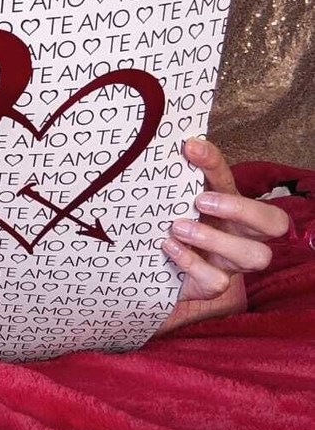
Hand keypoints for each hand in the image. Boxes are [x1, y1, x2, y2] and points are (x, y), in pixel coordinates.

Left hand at [153, 137, 289, 335]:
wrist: (157, 268)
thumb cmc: (174, 225)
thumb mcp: (175, 200)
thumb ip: (176, 177)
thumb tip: (167, 145)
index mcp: (231, 206)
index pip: (233, 180)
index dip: (215, 163)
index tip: (189, 148)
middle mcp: (240, 233)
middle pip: (274, 222)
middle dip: (241, 208)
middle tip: (201, 201)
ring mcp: (232, 262)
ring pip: (254, 255)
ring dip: (215, 239)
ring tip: (178, 227)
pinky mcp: (214, 284)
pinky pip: (217, 280)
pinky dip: (193, 263)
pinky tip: (170, 247)